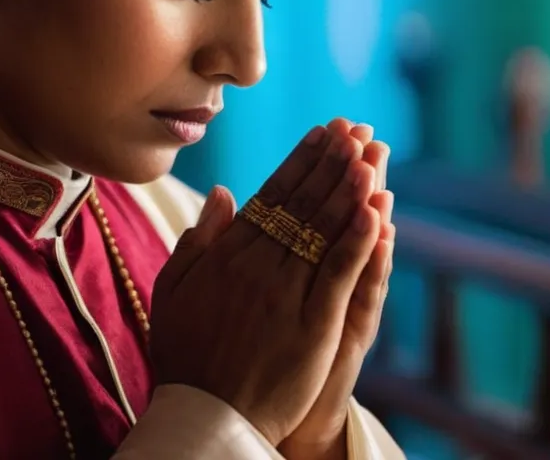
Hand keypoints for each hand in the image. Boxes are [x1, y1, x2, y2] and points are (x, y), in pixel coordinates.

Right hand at [150, 121, 380, 444]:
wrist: (205, 419)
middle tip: (356, 131)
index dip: (300, 162)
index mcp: (227, 257)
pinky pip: (339, 275)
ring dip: (348, 191)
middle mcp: (258, 269)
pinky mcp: (314, 327)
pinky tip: (376, 212)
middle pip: (302, 206)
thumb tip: (221, 191)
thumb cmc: (186, 358)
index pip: (272, 197)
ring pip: (323, 232)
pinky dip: (358, 242)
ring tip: (370, 155)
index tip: (324, 133)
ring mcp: (287, 296)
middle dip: (331, 164)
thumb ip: (197, 242)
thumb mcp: (173, 294)